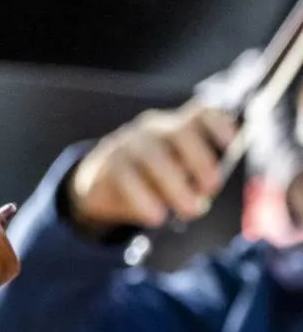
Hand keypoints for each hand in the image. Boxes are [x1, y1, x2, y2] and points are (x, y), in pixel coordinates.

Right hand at [68, 99, 233, 230]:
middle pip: (179, 133)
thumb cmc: (150, 180)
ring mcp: (127, 144)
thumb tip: (204, 193)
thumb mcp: (176, 175)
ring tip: (189, 211)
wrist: (100, 186)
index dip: (218, 125)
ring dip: (175, 185)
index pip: (200, 114)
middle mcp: (152, 129)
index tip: (232, 143)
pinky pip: (127, 179)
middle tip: (211, 188)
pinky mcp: (107, 165)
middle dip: (199, 159)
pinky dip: (144, 199)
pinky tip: (155, 217)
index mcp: (176, 127)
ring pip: (153, 156)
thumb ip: (193, 178)